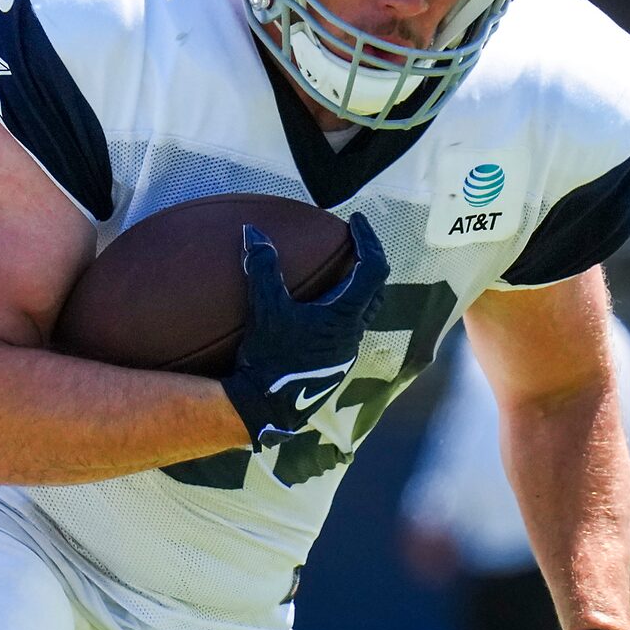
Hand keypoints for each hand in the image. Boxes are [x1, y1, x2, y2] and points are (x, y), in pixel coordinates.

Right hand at [221, 213, 389, 448]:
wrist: (264, 407)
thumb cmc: (268, 358)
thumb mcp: (264, 309)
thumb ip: (263, 268)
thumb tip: (254, 232)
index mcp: (344, 315)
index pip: (373, 267)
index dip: (368, 239)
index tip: (355, 222)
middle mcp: (353, 334)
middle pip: (376, 290)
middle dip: (367, 263)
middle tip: (352, 246)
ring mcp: (345, 353)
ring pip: (364, 313)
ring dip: (356, 291)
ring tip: (338, 277)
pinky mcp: (334, 367)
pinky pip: (348, 331)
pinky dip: (342, 313)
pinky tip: (319, 314)